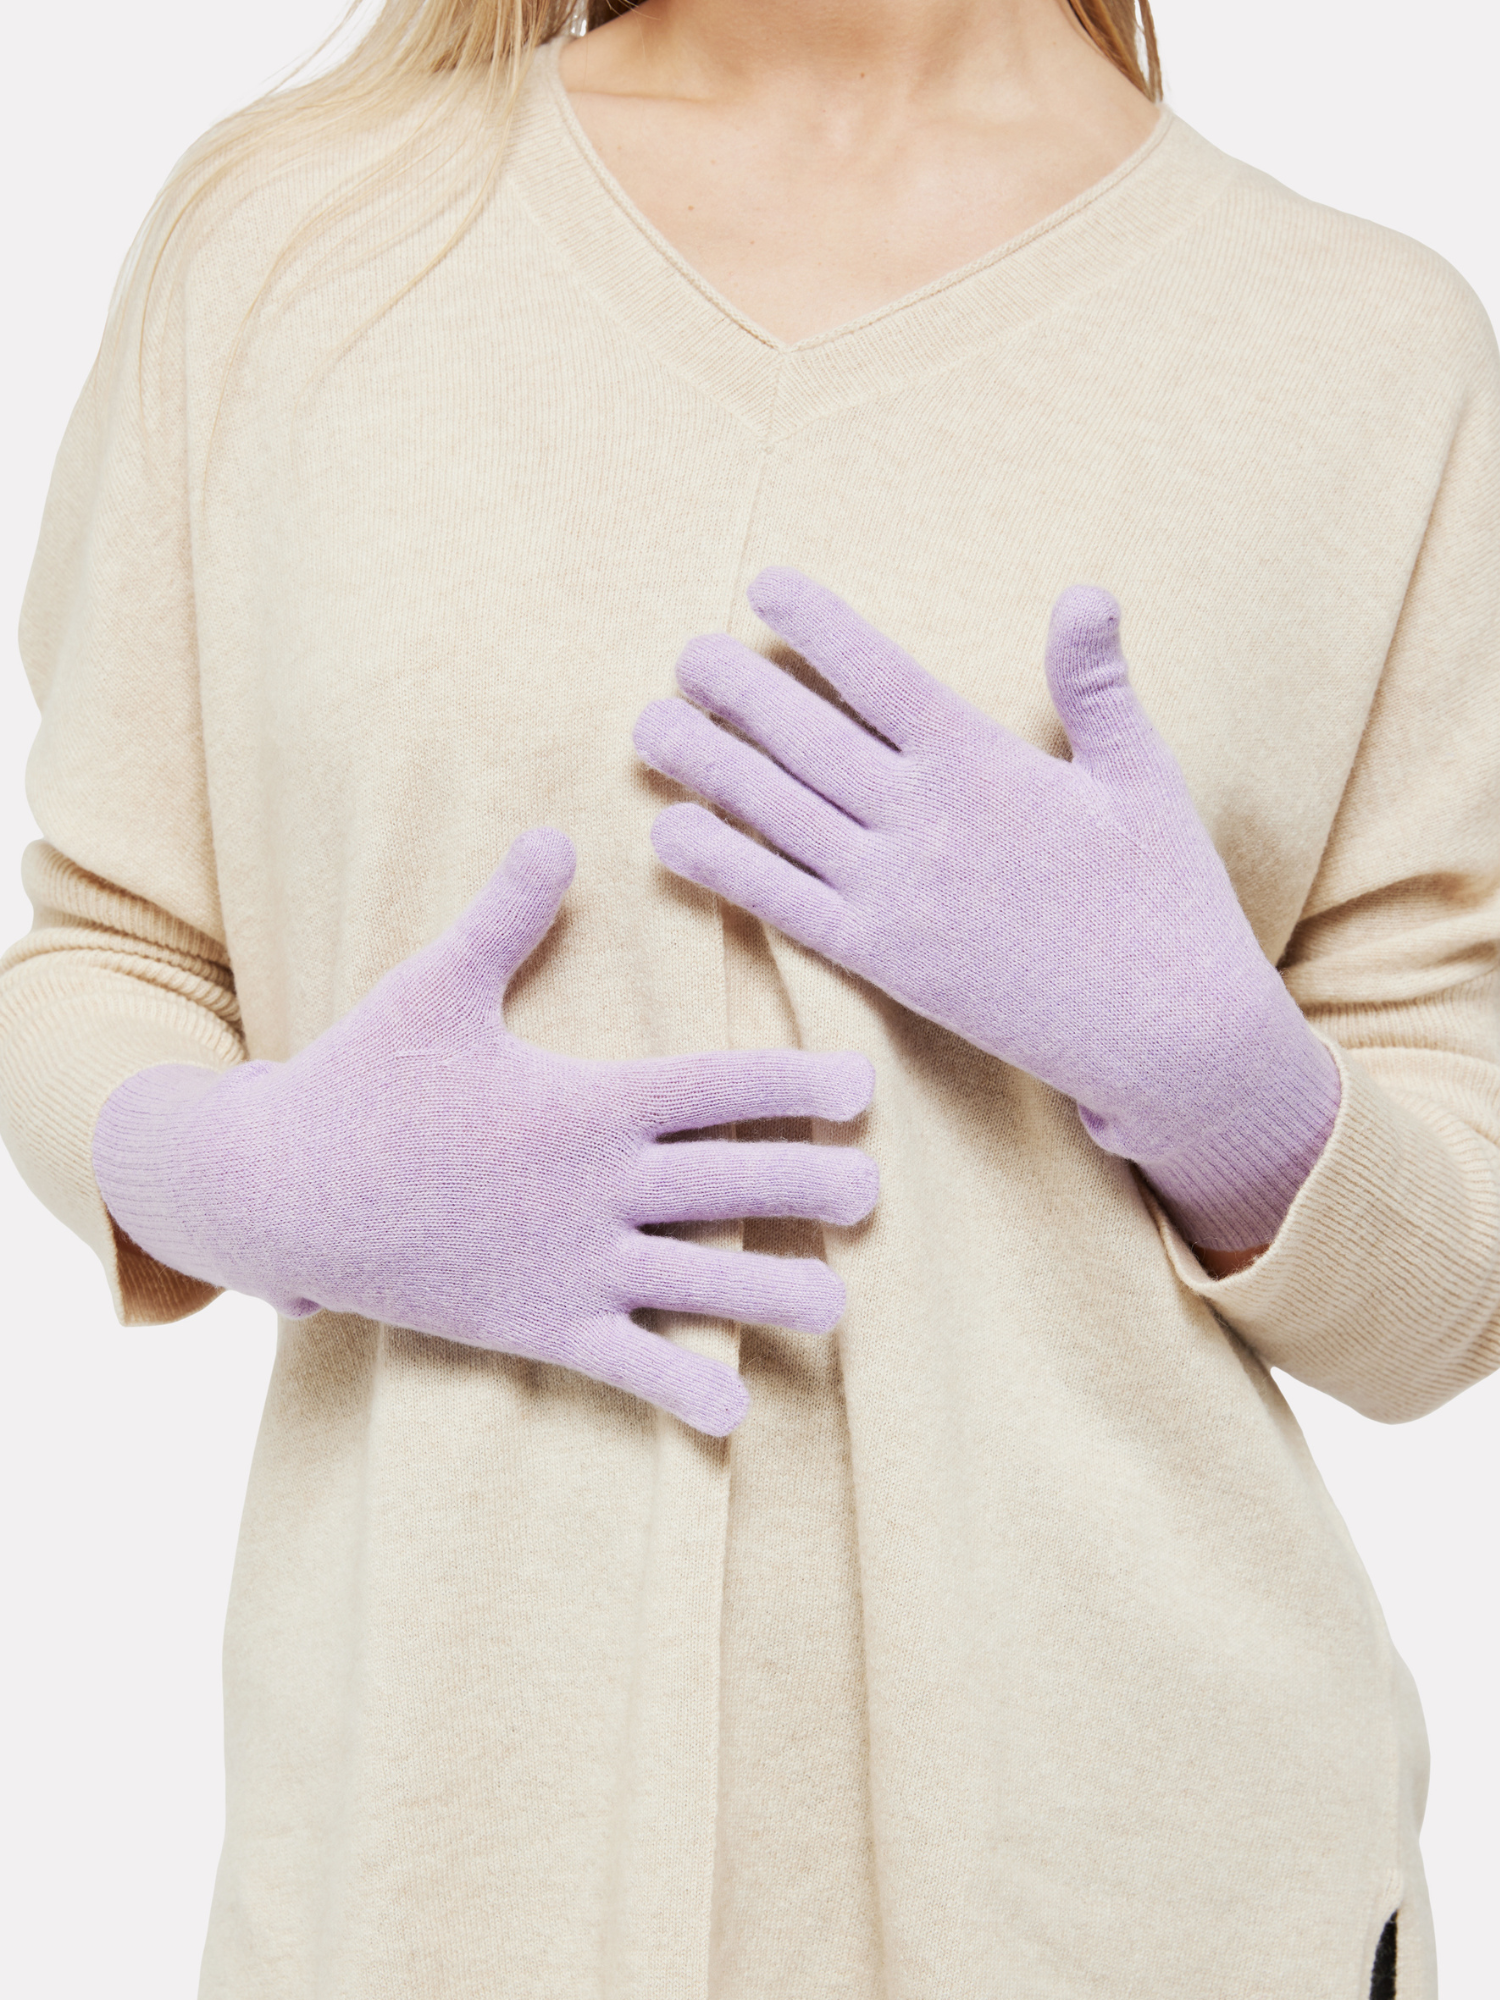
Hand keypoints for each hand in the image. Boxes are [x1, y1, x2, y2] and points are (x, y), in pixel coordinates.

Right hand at [91, 829, 877, 1434]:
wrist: (278, 1189)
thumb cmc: (361, 1080)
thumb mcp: (435, 988)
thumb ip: (507, 918)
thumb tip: (554, 832)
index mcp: (584, 1103)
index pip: (714, 1088)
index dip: (796, 1087)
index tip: (864, 1089)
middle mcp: (593, 1186)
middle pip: (728, 1185)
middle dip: (811, 1188)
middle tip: (876, 1193)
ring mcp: (568, 1264)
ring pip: (696, 1283)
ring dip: (771, 1295)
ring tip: (837, 1309)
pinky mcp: (534, 1326)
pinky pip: (623, 1366)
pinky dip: (680, 1392)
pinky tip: (736, 1417)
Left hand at [633, 568, 1338, 1252]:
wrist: (1167, 1031)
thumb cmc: (1165, 897)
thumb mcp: (1142, 776)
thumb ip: (1096, 685)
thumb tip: (1086, 590)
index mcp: (985, 762)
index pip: (879, 674)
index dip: (815, 626)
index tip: (762, 587)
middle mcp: (926, 820)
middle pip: (807, 737)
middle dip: (737, 690)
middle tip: (683, 655)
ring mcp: (898, 893)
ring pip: (779, 814)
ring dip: (707, 765)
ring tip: (649, 725)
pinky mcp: (885, 961)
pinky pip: (785, 905)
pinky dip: (723, 869)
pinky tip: (670, 834)